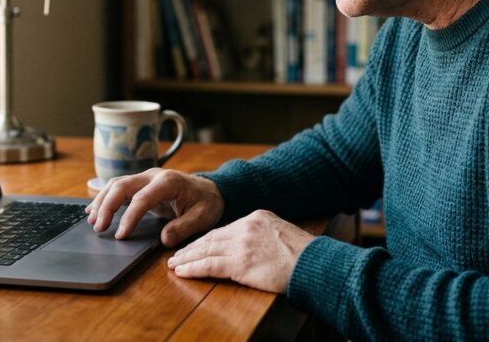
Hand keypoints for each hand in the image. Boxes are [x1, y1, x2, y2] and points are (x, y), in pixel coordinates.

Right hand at [85, 168, 224, 246]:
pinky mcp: (142, 185)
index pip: (141, 198)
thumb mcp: (203, 217)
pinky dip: (105, 198)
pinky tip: (95, 210)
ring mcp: (146, 178)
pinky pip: (119, 188)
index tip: (120, 235)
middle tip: (98, 228)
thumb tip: (164, 239)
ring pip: (117, 184)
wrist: (212, 191)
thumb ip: (184, 227)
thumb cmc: (207, 203)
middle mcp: (153, 176)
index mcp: (168, 182)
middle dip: (107, 206)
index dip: (129, 217)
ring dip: (102, 201)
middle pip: (122, 185)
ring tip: (91, 220)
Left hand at [166, 210, 314, 293]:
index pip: (225, 229)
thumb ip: (263, 235)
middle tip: (176, 254)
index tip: (196, 245)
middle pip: (212, 237)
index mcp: (257, 217)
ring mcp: (242, 244)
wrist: (314, 264)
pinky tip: (182, 272)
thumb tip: (253, 245)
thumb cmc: (305, 255)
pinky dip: (193, 268)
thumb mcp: (282, 233)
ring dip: (187, 258)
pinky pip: (209, 265)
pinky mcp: (240, 263)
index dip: (207, 239)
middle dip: (192, 247)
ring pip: (206, 250)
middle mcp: (246, 227)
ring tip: (174, 264)